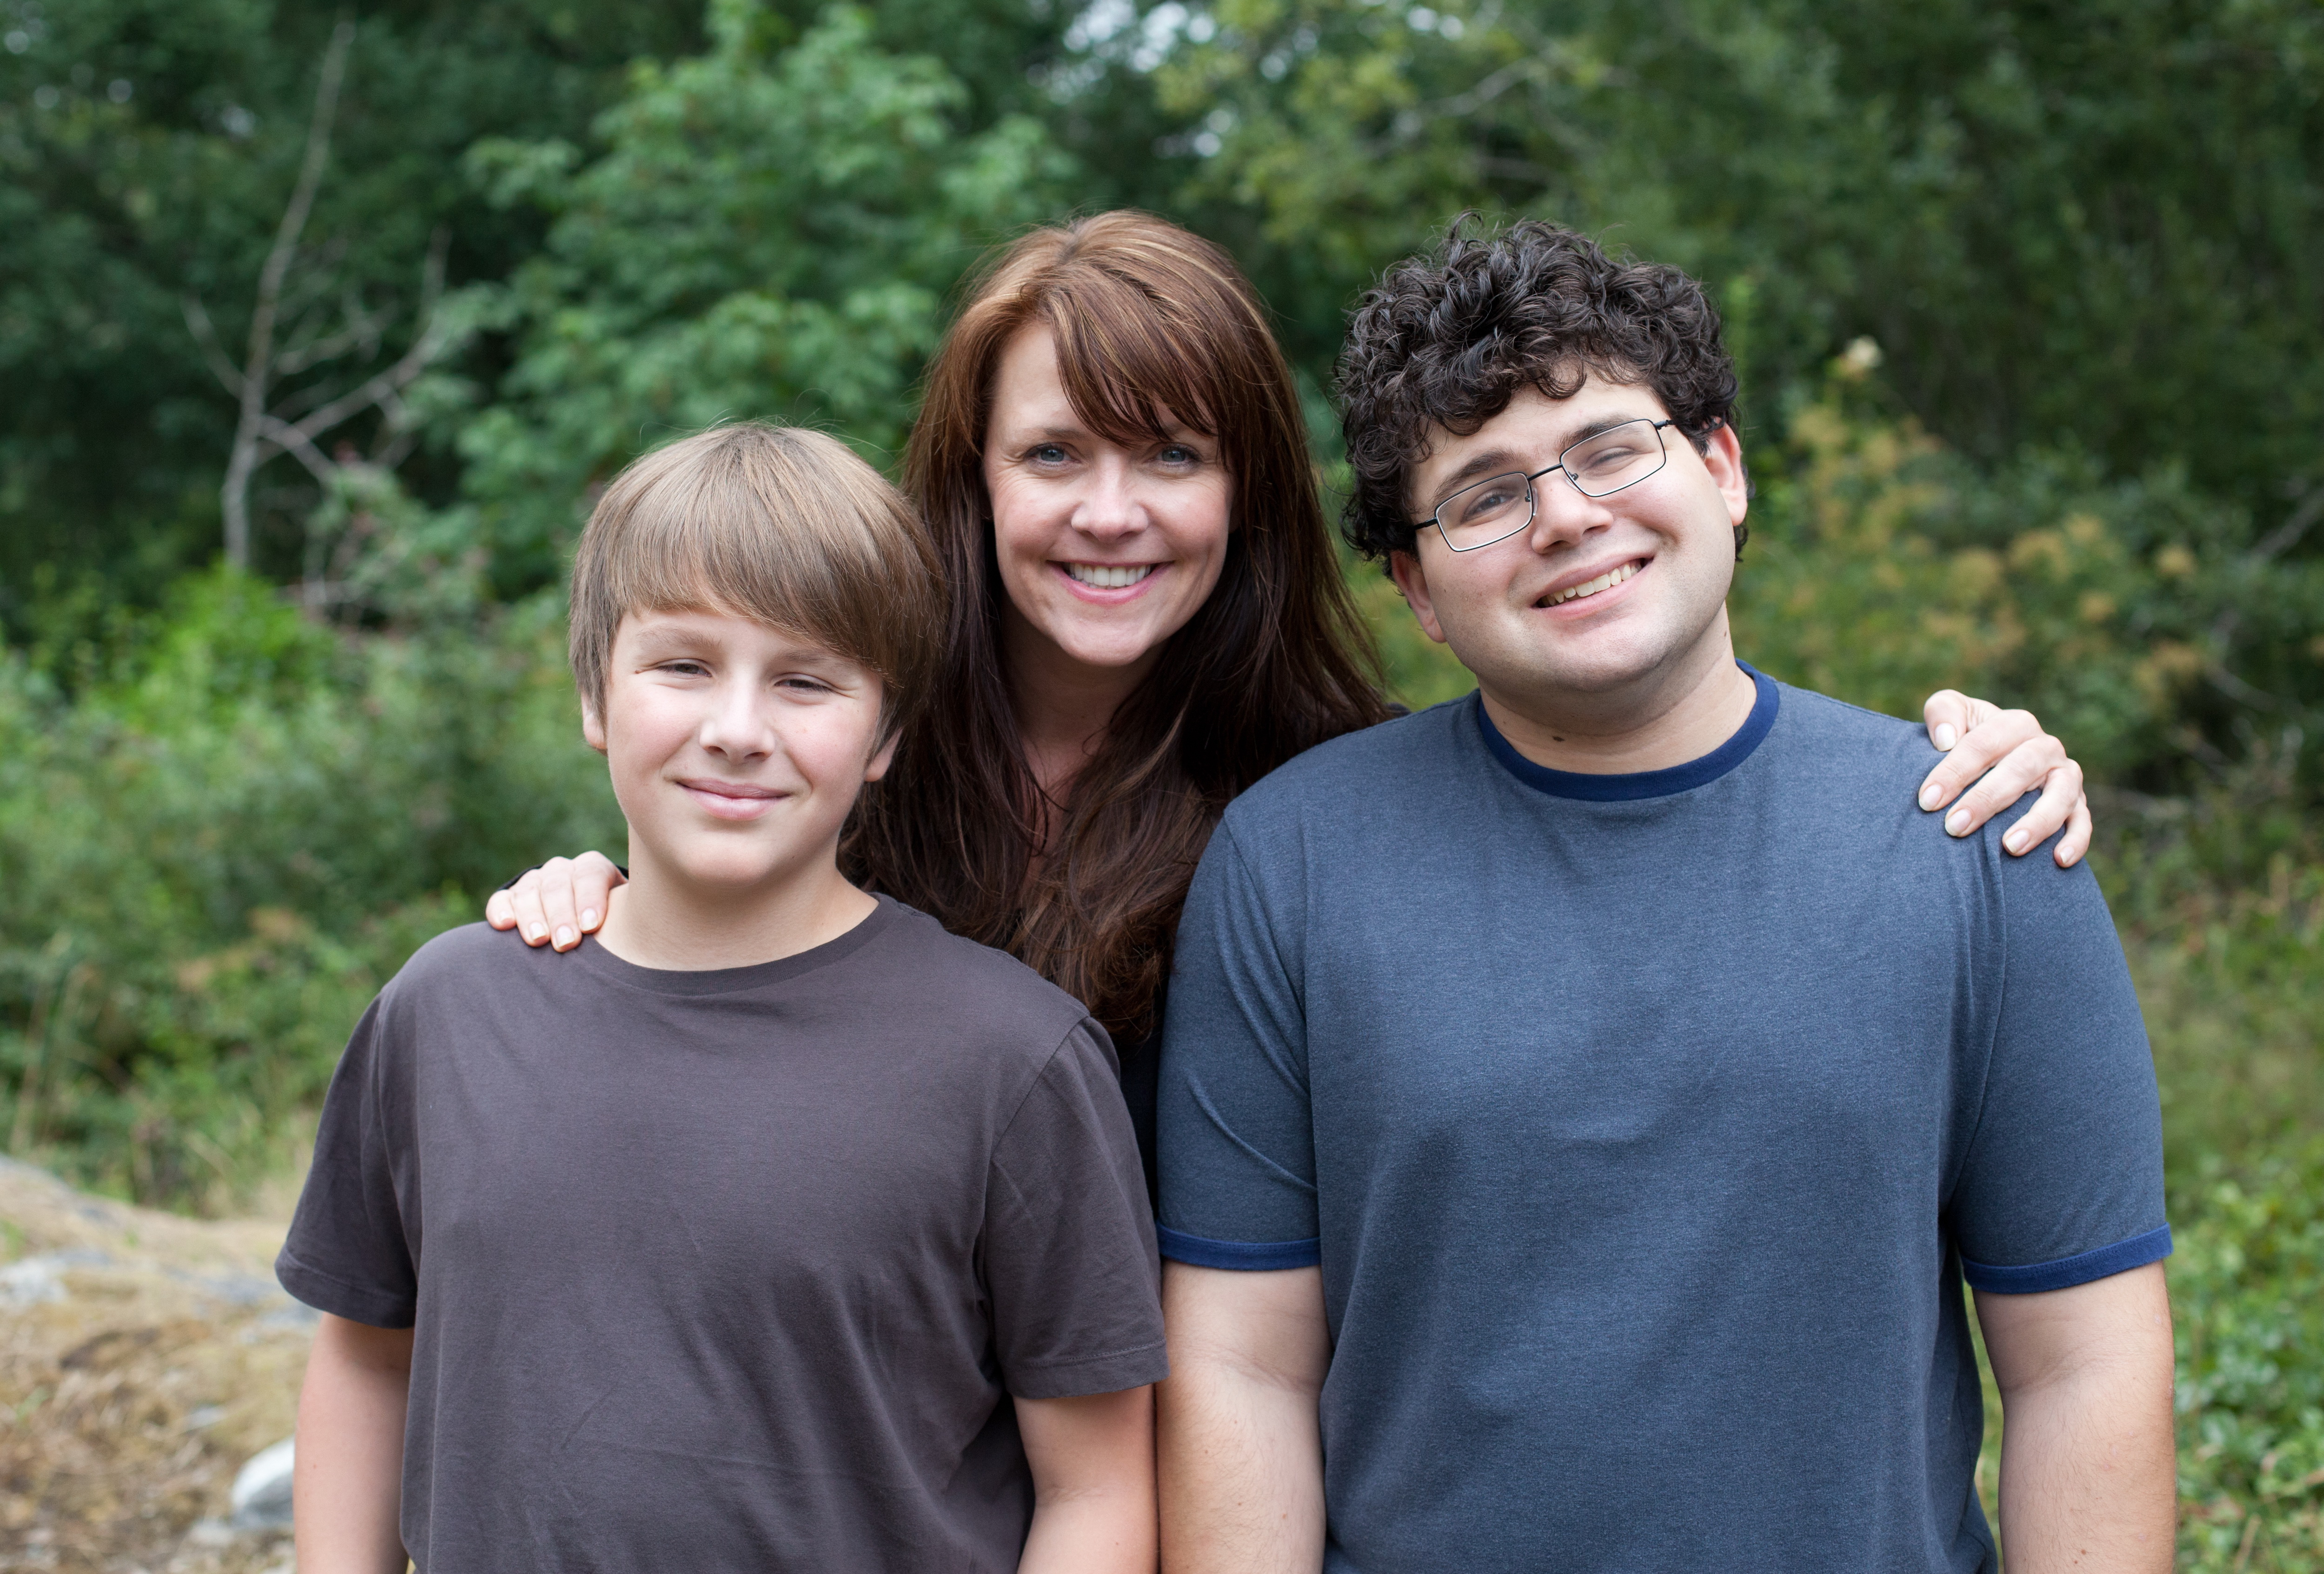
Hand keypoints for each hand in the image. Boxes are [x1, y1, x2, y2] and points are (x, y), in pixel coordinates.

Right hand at [482, 852, 624, 951]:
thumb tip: (659, 943)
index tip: (591, 926)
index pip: (591, 874)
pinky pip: (504, 898)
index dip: (590, 898)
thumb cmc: (616, 929)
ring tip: (538, 941)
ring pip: (531, 889)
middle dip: (562, 913)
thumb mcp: (629, 921)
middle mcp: (566, 871)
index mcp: (597, 871)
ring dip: (532, 914)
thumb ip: (635, 921)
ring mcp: (538, 882)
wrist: (592, 927)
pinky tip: (503, 925)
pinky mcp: (514, 897)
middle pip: (560, 883)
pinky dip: (502, 909)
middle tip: (565, 943)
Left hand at [1916, 693, 2092, 866]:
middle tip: (1954, 827)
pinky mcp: (2077, 804)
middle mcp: (2045, 747)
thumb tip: (1945, 739)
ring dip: (2037, 822)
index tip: (1927, 800)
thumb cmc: (1964, 740)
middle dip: (1986, 799)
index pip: (1984, 744)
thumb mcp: (1951, 713)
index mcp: (2014, 725)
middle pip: (2020, 769)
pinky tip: (2060, 859)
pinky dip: (2076, 839)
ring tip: (2010, 846)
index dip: (1955, 771)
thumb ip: (1943, 712)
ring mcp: (2065, 776)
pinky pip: (2083, 822)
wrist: (1993, 762)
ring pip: (2060, 795)